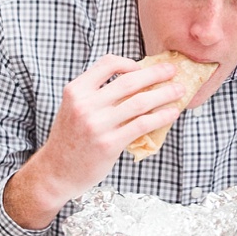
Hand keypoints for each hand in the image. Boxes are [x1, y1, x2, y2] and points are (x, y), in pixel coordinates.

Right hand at [6, 55, 190, 222]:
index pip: (108, 64)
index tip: (144, 67)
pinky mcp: (109, 144)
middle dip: (156, 73)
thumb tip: (137, 81)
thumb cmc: (70, 139)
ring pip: (140, 102)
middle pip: (129, 81)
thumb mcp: (75, 108)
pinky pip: (142, 124)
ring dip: (165, 94)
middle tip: (174, 70)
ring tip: (179, 91)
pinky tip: (172, 113)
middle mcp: (85, 105)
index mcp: (76, 90)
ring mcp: (97, 124)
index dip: (130, 63)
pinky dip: (161, 116)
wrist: (56, 172)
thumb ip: (97, 94)